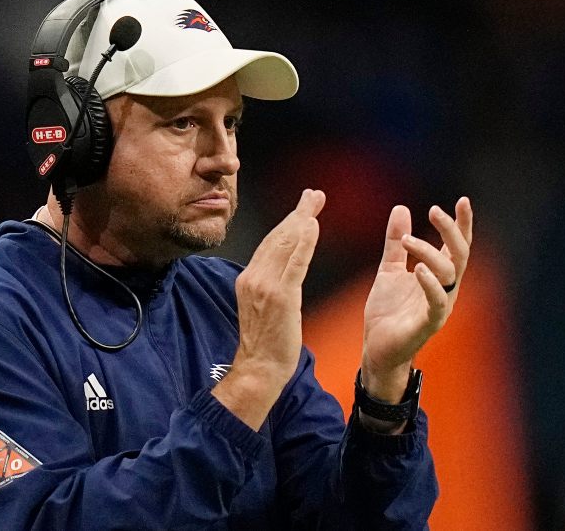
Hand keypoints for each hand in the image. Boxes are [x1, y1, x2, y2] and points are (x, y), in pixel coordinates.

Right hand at [214, 189, 324, 429]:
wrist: (259, 369)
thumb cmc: (266, 345)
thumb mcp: (262, 308)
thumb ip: (270, 286)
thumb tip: (281, 271)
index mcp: (248, 279)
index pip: (269, 243)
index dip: (287, 223)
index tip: (302, 208)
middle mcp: (253, 278)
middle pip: (277, 237)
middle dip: (297, 213)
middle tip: (314, 194)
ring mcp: (265, 286)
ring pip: (285, 244)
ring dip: (302, 219)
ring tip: (315, 201)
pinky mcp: (281, 297)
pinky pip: (295, 263)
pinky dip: (304, 242)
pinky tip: (313, 226)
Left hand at [361, 198, 472, 408]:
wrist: (376, 348)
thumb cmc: (387, 312)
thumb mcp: (389, 269)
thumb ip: (395, 243)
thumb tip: (401, 208)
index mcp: (438, 276)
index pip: (457, 245)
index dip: (462, 224)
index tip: (462, 201)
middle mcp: (445, 289)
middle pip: (460, 255)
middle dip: (452, 231)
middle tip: (434, 211)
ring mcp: (440, 306)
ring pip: (449, 274)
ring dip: (430, 253)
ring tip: (406, 241)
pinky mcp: (428, 324)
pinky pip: (437, 302)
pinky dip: (430, 284)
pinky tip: (418, 269)